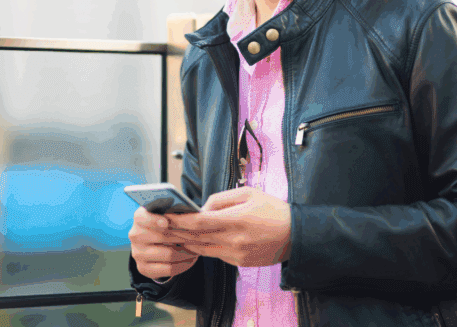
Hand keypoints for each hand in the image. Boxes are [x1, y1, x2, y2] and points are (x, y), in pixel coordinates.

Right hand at [128, 206, 199, 279]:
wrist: (155, 243)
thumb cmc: (166, 223)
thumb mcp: (169, 214)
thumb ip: (177, 211)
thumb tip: (195, 212)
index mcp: (140, 217)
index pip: (143, 217)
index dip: (154, 220)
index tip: (166, 223)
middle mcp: (135, 235)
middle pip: (162, 236)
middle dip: (184, 237)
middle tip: (200, 237)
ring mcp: (138, 253)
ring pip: (168, 254)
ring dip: (187, 252)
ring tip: (197, 249)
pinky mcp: (143, 268)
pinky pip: (168, 269)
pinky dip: (183, 265)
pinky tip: (191, 259)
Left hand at [164, 187, 290, 267]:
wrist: (296, 235)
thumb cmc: (272, 209)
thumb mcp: (248, 193)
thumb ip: (221, 199)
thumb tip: (201, 208)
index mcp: (237, 219)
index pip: (200, 222)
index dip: (180, 220)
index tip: (166, 214)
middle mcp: (234, 239)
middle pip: (196, 237)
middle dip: (176, 231)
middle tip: (160, 225)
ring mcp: (236, 254)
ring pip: (202, 249)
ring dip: (185, 242)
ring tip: (170, 234)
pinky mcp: (239, 263)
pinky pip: (214, 254)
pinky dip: (201, 248)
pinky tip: (191, 242)